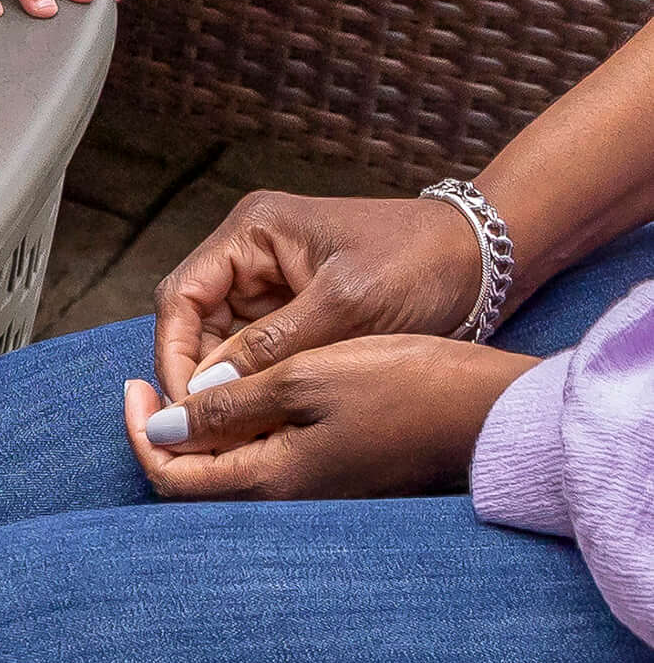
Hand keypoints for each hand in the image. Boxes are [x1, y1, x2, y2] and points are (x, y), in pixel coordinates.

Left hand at [123, 333, 534, 501]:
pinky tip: (250, 390)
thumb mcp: (304, 378)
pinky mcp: (337, 477)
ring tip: (201, 377)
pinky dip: (242, 429)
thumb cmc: (405, 386)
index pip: (170, 475)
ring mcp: (315, 492)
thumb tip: (158, 430)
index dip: (138, 431)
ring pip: (231, 468)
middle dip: (164, 431)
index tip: (132, 385)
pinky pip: (269, 461)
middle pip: (195, 479)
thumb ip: (226, 407)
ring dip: (203, 428)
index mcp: (271, 481)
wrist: (494, 410)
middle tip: (156, 379)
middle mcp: (288, 500)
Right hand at [150, 187, 489, 397]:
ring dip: (228, 383)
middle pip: (195, 321)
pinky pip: (259, 351)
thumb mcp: (347, 307)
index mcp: (251, 232)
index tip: (187, 406)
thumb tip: (209, 390)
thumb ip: (273, 347)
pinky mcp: (298, 309)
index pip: (182, 296)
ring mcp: (274, 282)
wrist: (487, 261)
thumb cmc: (421, 265)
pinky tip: (266, 415)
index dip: (174, 353)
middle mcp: (252, 253)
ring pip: (223, 341)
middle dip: (199, 374)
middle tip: (210, 430)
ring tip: (239, 429)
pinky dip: (259, 383)